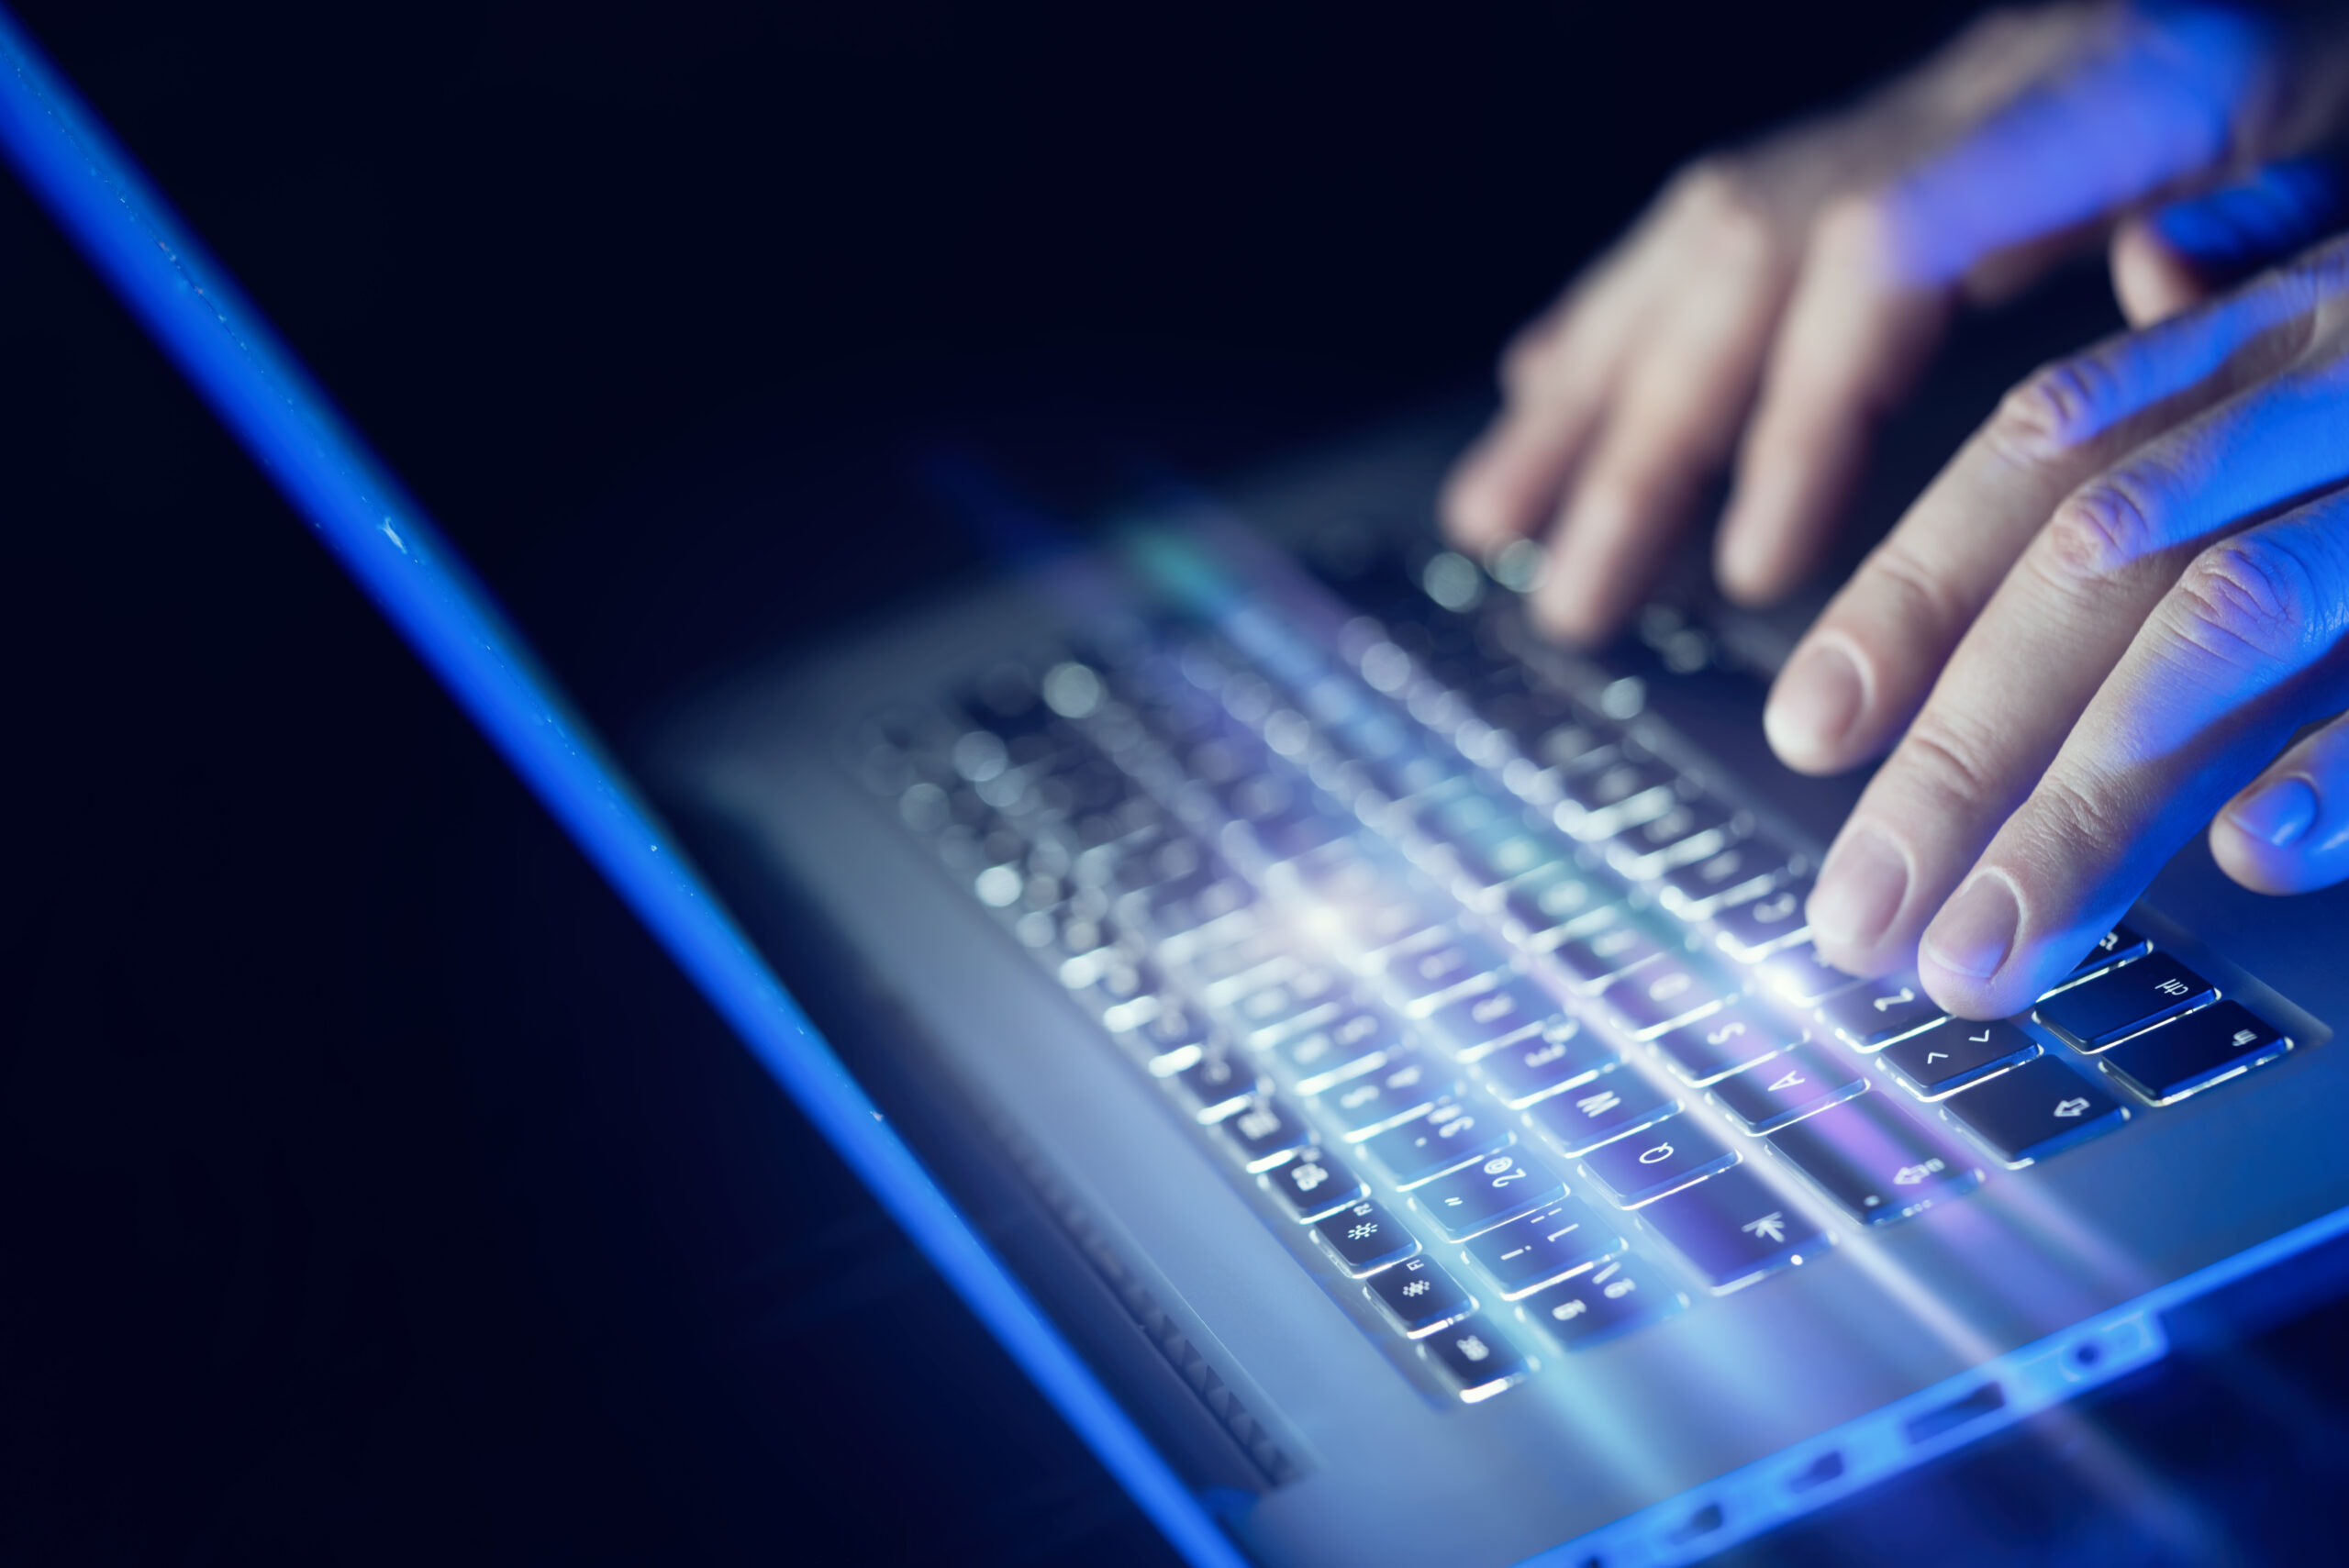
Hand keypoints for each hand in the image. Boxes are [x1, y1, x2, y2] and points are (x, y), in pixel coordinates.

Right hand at [1442, 2, 2338, 641]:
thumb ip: (2278, 220)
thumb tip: (2155, 293)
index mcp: (2105, 89)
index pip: (1886, 245)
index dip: (1799, 410)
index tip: (1755, 568)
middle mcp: (1978, 90)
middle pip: (1748, 258)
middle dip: (1642, 441)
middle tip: (1573, 602)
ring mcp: (1928, 109)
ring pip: (1707, 244)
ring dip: (1590, 392)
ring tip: (1492, 519)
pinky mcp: (1910, 137)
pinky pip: (1726, 225)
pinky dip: (1625, 316)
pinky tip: (1548, 385)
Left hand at [1769, 235, 2348, 1017]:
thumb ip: (2271, 319)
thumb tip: (2152, 267)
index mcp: (2295, 326)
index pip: (2043, 452)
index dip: (1910, 586)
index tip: (1806, 732)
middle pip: (2097, 564)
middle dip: (1959, 753)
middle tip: (1858, 924)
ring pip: (2233, 622)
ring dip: (2089, 803)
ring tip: (1984, 954)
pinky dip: (2348, 753)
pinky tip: (2255, 856)